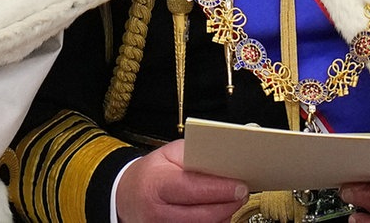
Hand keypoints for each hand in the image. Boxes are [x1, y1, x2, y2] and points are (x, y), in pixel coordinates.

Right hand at [116, 140, 248, 222]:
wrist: (126, 194)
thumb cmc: (152, 172)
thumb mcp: (170, 153)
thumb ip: (195, 155)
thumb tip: (224, 159)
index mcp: (157, 185)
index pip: (193, 189)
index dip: (220, 189)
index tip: (240, 186)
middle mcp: (156, 213)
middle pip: (200, 215)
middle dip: (227, 205)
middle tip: (243, 193)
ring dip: (222, 217)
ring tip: (233, 202)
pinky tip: (219, 214)